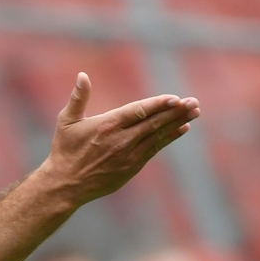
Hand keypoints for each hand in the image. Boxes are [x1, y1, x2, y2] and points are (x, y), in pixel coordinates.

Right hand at [41, 73, 199, 206]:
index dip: (158, 105)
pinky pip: (154, 149)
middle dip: (176, 112)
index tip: (175, 98)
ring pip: (158, 136)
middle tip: (194, 102)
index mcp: (107, 125)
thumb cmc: (65, 150)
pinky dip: (169, 138)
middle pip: (154, 123)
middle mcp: (122, 140)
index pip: (138, 112)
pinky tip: (182, 129)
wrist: (66, 185)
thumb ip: (78, 98)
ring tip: (195, 112)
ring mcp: (129, 155)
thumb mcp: (66, 121)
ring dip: (178, 123)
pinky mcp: (131, 167)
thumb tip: (83, 75)